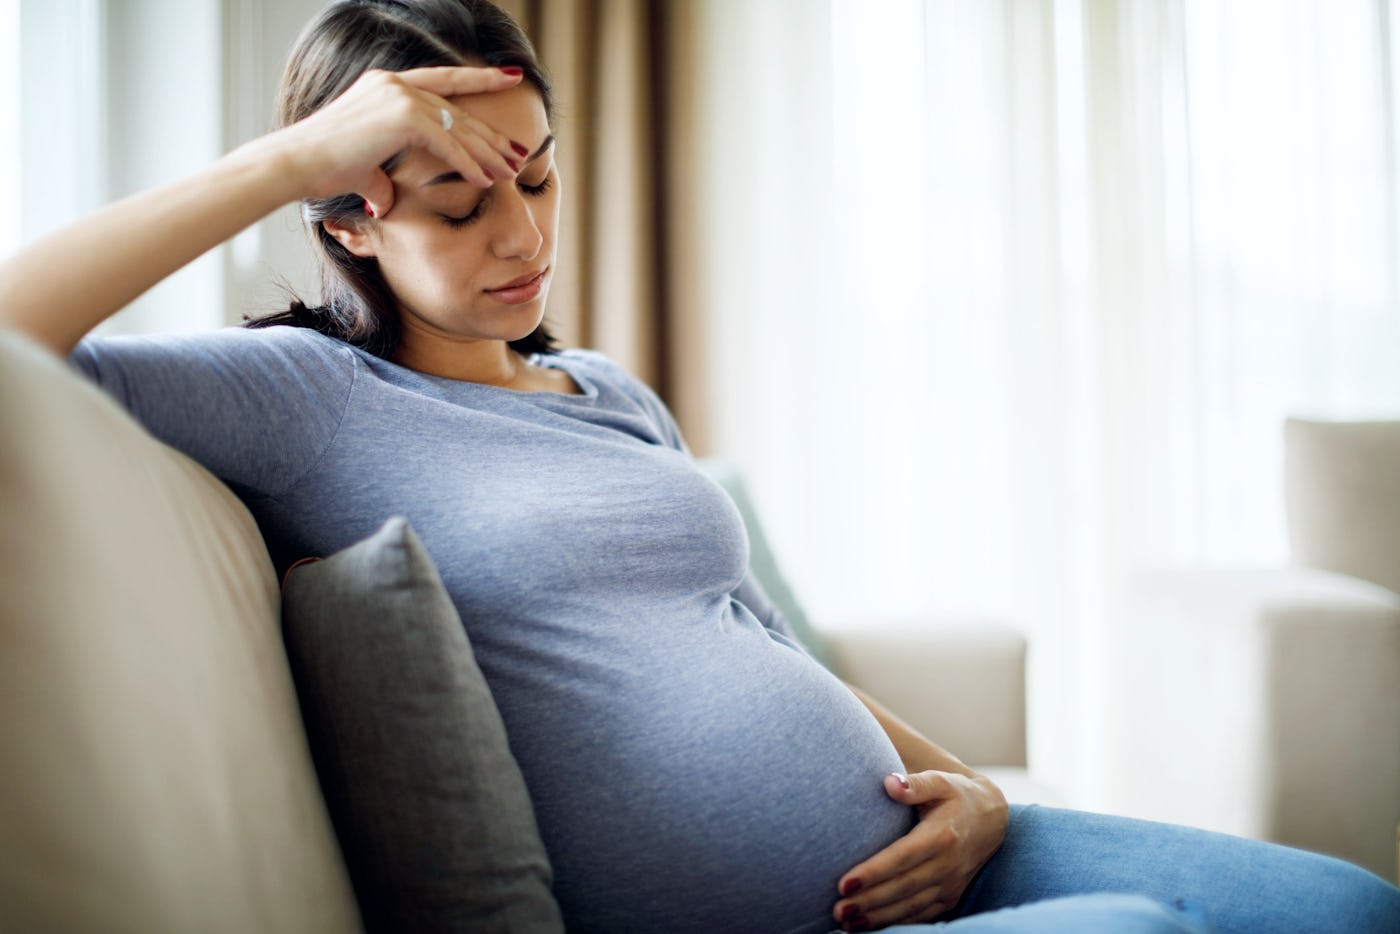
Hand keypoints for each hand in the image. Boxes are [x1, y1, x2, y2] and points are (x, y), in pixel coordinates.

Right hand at [254, 65, 526, 217]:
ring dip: (487, 152)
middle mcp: (395, 84)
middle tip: (518, 151)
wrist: (296, 165)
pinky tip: (486, 180)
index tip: (509, 76)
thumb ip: (381, 178)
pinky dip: (468, 164)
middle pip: (457, 109)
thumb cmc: (321, 170)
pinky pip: (447, 144)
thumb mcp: (362, 169)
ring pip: (457, 127)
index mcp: (387, 86)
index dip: (479, 79)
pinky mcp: (402, 118)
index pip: (444, 81)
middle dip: (490, 133)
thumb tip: (386, 200)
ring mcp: (399, 96)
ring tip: (512, 170)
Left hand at [832, 770, 1008, 930]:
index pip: (902, 857)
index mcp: (942, 836)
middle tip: (837, 910)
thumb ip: (916, 783)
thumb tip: (889, 783)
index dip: (874, 872)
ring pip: (910, 907)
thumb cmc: (957, 796)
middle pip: (902, 888)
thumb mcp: (941, 781)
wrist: (992, 818)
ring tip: (846, 923)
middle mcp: (947, 865)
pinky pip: (922, 916)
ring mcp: (950, 884)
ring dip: (877, 918)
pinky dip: (896, 923)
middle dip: (869, 902)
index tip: (844, 884)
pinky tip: (870, 925)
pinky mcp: (950, 897)